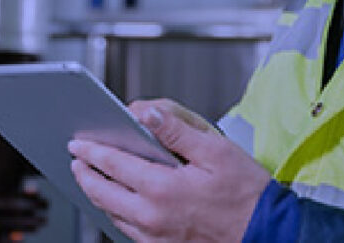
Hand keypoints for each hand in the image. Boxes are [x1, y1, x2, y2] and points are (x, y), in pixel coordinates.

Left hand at [69, 99, 271, 241]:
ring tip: (91, 178)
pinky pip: (127, 231)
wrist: (265, 234)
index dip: (91, 151)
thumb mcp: (216, 151)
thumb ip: (177, 131)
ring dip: (97, 194)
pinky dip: (115, 213)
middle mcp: (152, 216)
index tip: (78, 143)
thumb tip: (147, 113)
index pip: (113, 164)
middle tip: (77, 159)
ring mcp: (155, 237)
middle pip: (102, 193)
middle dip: (85, 173)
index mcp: (162, 188)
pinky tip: (118, 203)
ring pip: (111, 214)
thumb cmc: (246, 194)